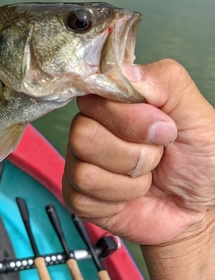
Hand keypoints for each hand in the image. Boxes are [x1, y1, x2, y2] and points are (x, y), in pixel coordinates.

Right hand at [63, 59, 214, 244]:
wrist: (200, 208)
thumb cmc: (199, 161)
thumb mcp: (196, 115)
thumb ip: (165, 82)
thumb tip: (122, 71)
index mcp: (115, 102)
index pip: (94, 95)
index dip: (128, 115)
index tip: (162, 127)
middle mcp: (92, 127)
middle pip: (82, 132)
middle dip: (134, 152)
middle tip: (157, 155)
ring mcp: (82, 162)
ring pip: (85, 169)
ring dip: (129, 179)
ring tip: (147, 177)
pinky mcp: (79, 195)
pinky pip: (83, 196)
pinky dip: (119, 199)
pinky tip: (132, 196)